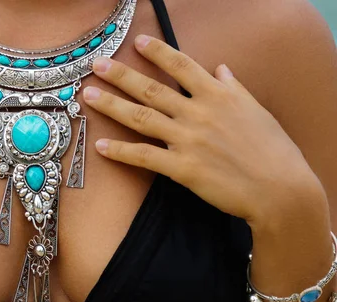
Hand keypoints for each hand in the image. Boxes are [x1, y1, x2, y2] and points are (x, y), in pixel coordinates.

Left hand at [84, 34, 324, 224]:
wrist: (280, 189)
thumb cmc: (273, 150)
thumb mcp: (256, 111)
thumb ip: (234, 88)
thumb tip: (220, 68)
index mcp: (218, 95)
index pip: (182, 66)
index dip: (157, 53)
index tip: (136, 42)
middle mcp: (199, 113)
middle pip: (152, 89)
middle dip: (122, 75)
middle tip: (98, 65)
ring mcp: (188, 140)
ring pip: (141, 117)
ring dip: (112, 106)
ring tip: (89, 96)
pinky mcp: (182, 168)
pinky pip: (144, 156)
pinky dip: (121, 151)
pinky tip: (101, 146)